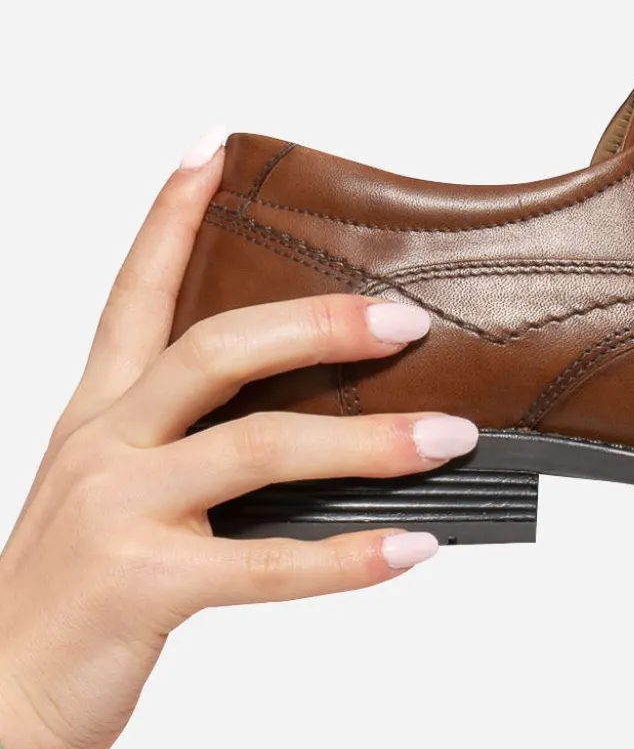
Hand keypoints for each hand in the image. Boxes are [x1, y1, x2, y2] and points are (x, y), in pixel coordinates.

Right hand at [0, 134, 474, 748]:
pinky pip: (267, 565)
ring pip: (258, 449)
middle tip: (403, 320)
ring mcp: (119, 513)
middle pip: (215, 351)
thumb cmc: (69, 599)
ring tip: (449, 436)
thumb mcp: (117, 501)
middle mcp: (105, 446)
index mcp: (98, 416)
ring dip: (368, 440)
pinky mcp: (142, 587)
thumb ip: (199, 454)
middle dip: (316, 325)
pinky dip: (348, 557)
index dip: (170, 218)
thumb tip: (335, 430)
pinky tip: (412, 548)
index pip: (134, 293)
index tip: (211, 150)